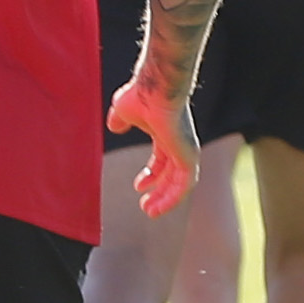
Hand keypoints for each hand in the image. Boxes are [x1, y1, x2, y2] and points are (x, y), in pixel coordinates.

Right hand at [108, 65, 199, 215]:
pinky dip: (171, 199)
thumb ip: (120, 120)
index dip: (151, 175)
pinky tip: (158, 208)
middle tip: (146, 207)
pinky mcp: (189, 158)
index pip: (163, 160)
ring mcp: (186, 151)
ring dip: (165, 200)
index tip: (138, 187)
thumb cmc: (142, 95)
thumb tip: (114, 126)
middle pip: (172, 175)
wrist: (156, 89)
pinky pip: (183, 186)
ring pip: (179, 184)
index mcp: (166, 134)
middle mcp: (179, 144)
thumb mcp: (124, 110)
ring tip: (150, 213)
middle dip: (159, 191)